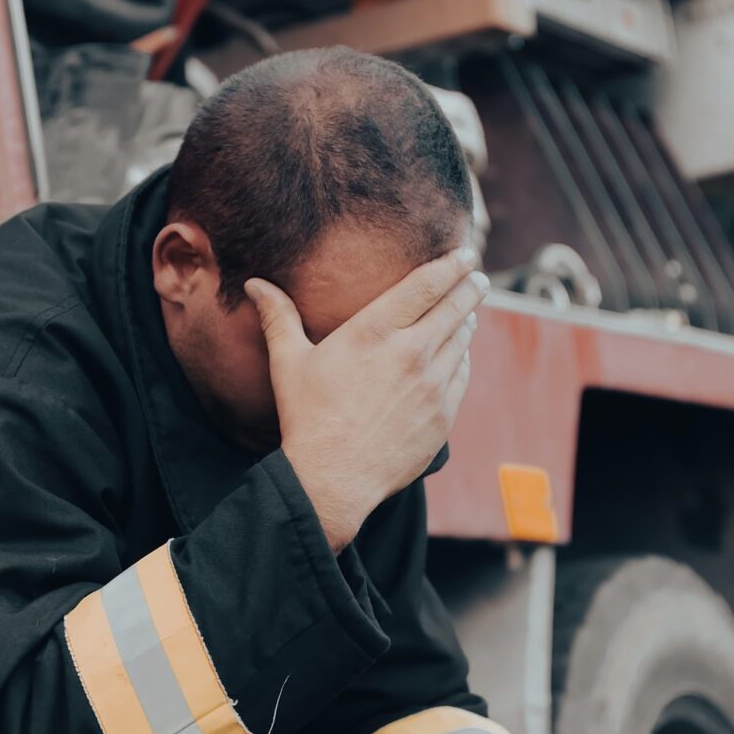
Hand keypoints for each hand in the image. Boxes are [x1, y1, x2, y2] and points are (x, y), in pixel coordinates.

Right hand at [247, 248, 487, 551]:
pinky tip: (459, 355)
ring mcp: (431, 385)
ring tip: (469, 313)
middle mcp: (411, 352)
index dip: (451, 265)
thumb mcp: (288, 362)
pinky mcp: (442, 416)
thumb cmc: (307, 418)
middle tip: (478, 278)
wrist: (333, 478)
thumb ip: (278, 317)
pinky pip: (461, 376)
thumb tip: (255, 284)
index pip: (426, 285)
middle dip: (471, 287)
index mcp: (375, 331)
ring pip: (461, 341)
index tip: (465, 255)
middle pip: (455, 307)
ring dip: (467, 321)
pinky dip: (462, 358)